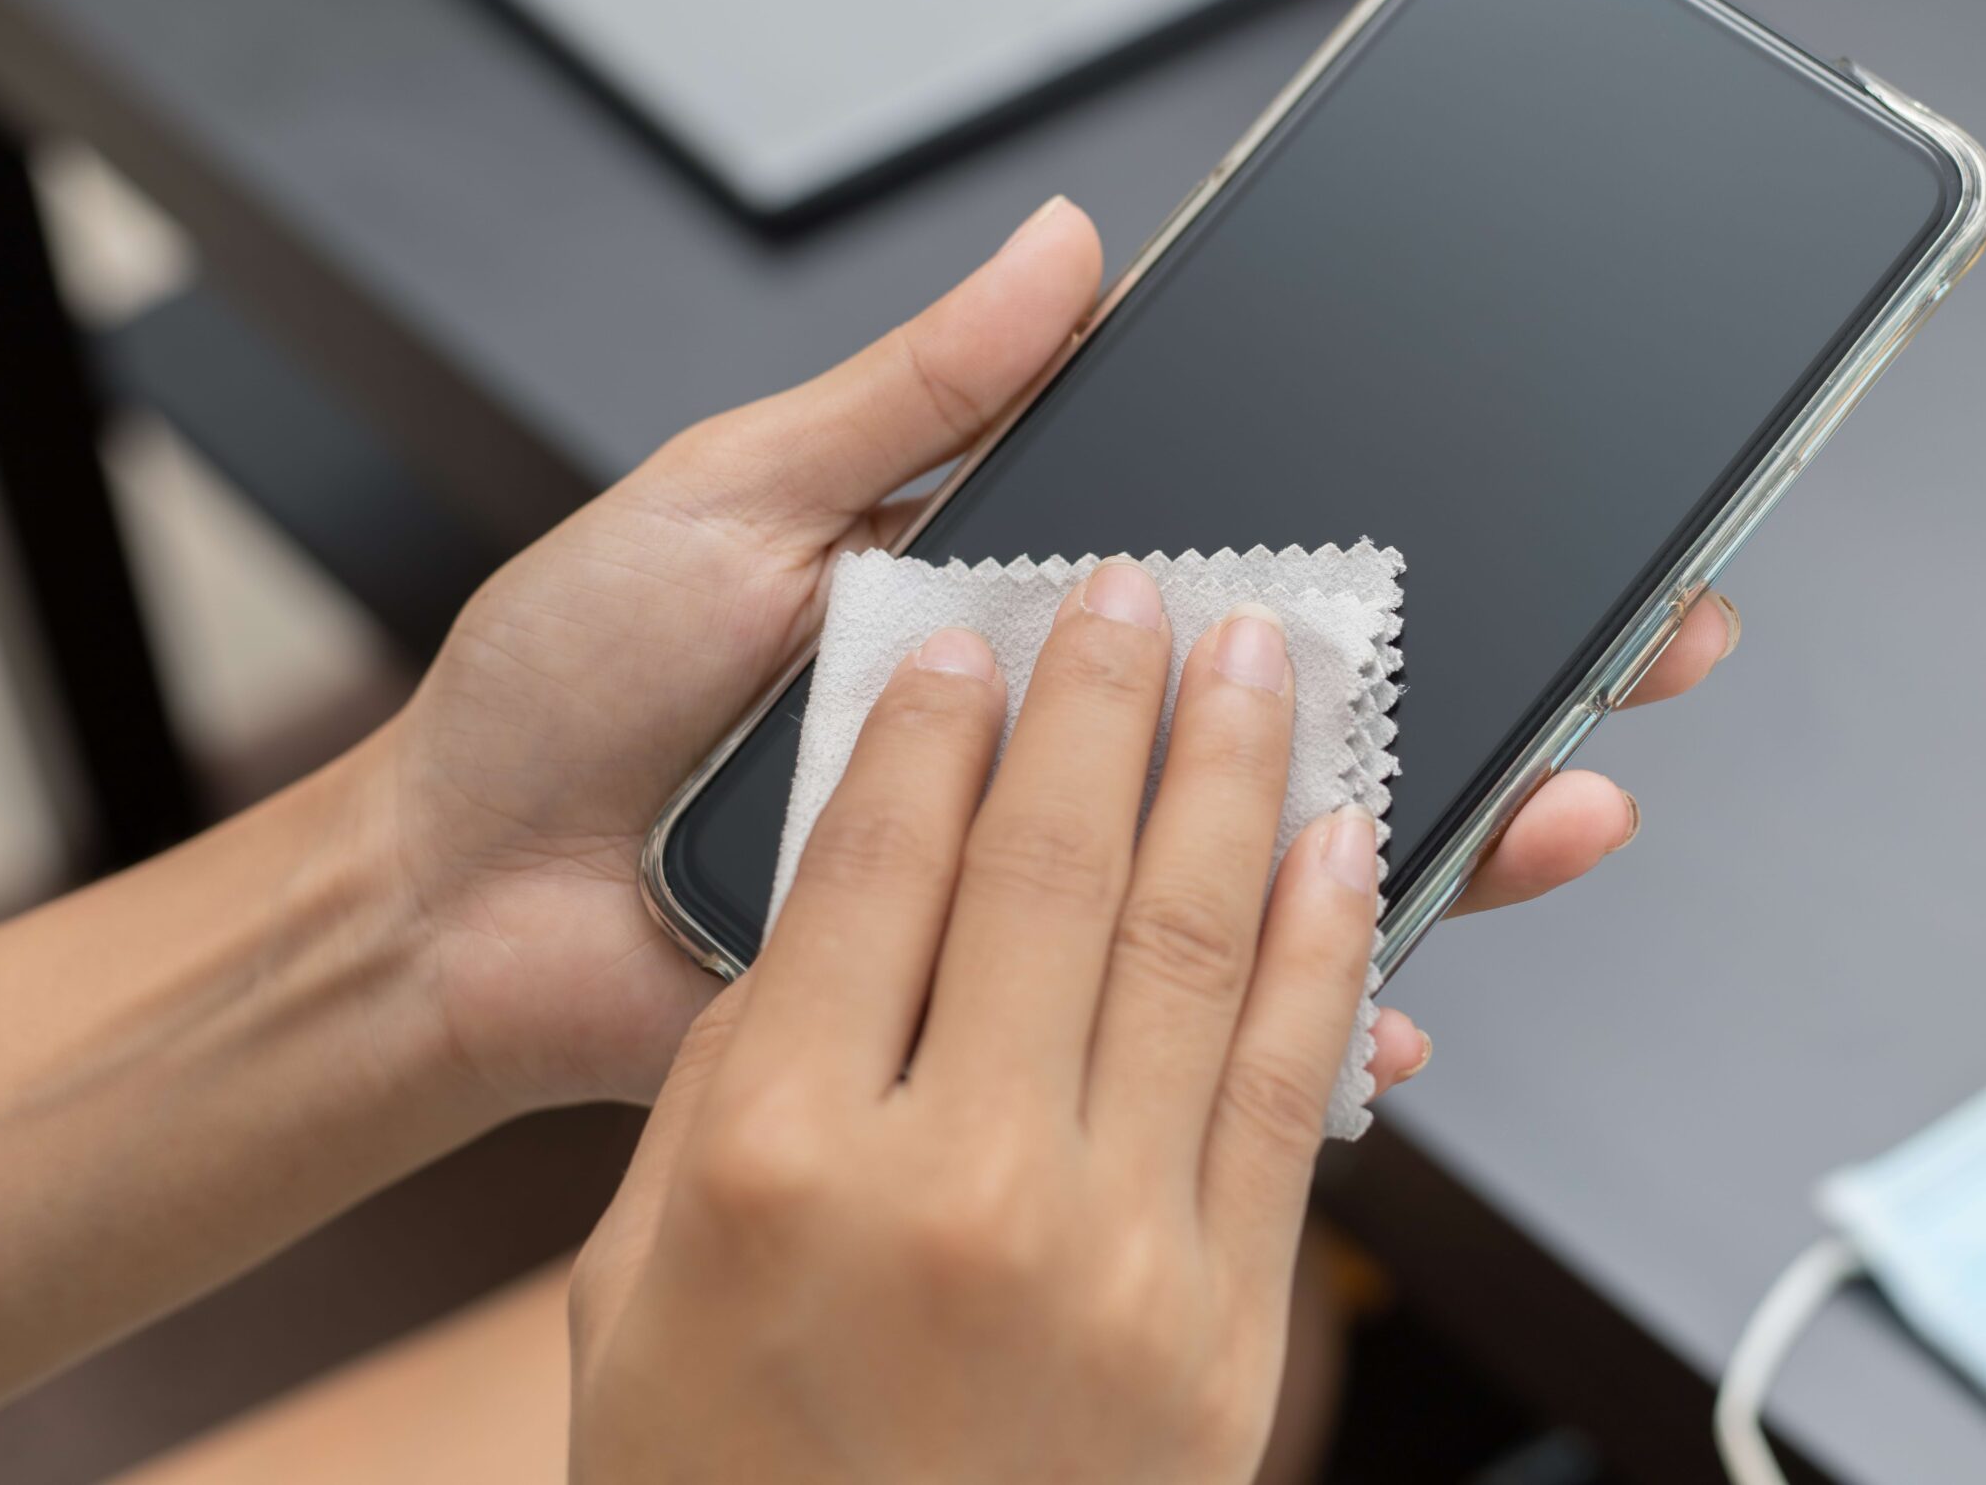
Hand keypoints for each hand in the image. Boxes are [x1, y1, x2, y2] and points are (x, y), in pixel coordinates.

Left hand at [351, 196, 1733, 1113]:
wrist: (456, 895)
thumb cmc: (578, 686)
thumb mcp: (741, 495)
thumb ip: (918, 393)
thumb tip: (1071, 250)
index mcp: (1018, 608)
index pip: (1246, 565)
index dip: (1399, 535)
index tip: (1547, 502)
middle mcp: (1053, 744)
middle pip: (1304, 714)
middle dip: (1489, 679)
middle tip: (1643, 643)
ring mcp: (1038, 878)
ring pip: (1270, 867)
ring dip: (1436, 847)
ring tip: (1560, 812)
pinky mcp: (999, 1006)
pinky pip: (1170, 1023)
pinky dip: (1283, 1031)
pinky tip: (1383, 1018)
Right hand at [569, 568, 1393, 1482]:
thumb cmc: (731, 1480)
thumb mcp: (643, 1268)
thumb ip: (744, 1078)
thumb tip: (855, 907)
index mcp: (779, 1154)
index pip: (877, 863)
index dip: (937, 721)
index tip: (976, 636)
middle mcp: (956, 1183)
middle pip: (1054, 867)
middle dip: (1109, 697)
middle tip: (1146, 589)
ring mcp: (1112, 1252)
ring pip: (1198, 942)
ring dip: (1240, 773)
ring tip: (1268, 654)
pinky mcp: (1227, 1320)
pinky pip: (1294, 1085)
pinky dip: (1325, 943)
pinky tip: (1341, 838)